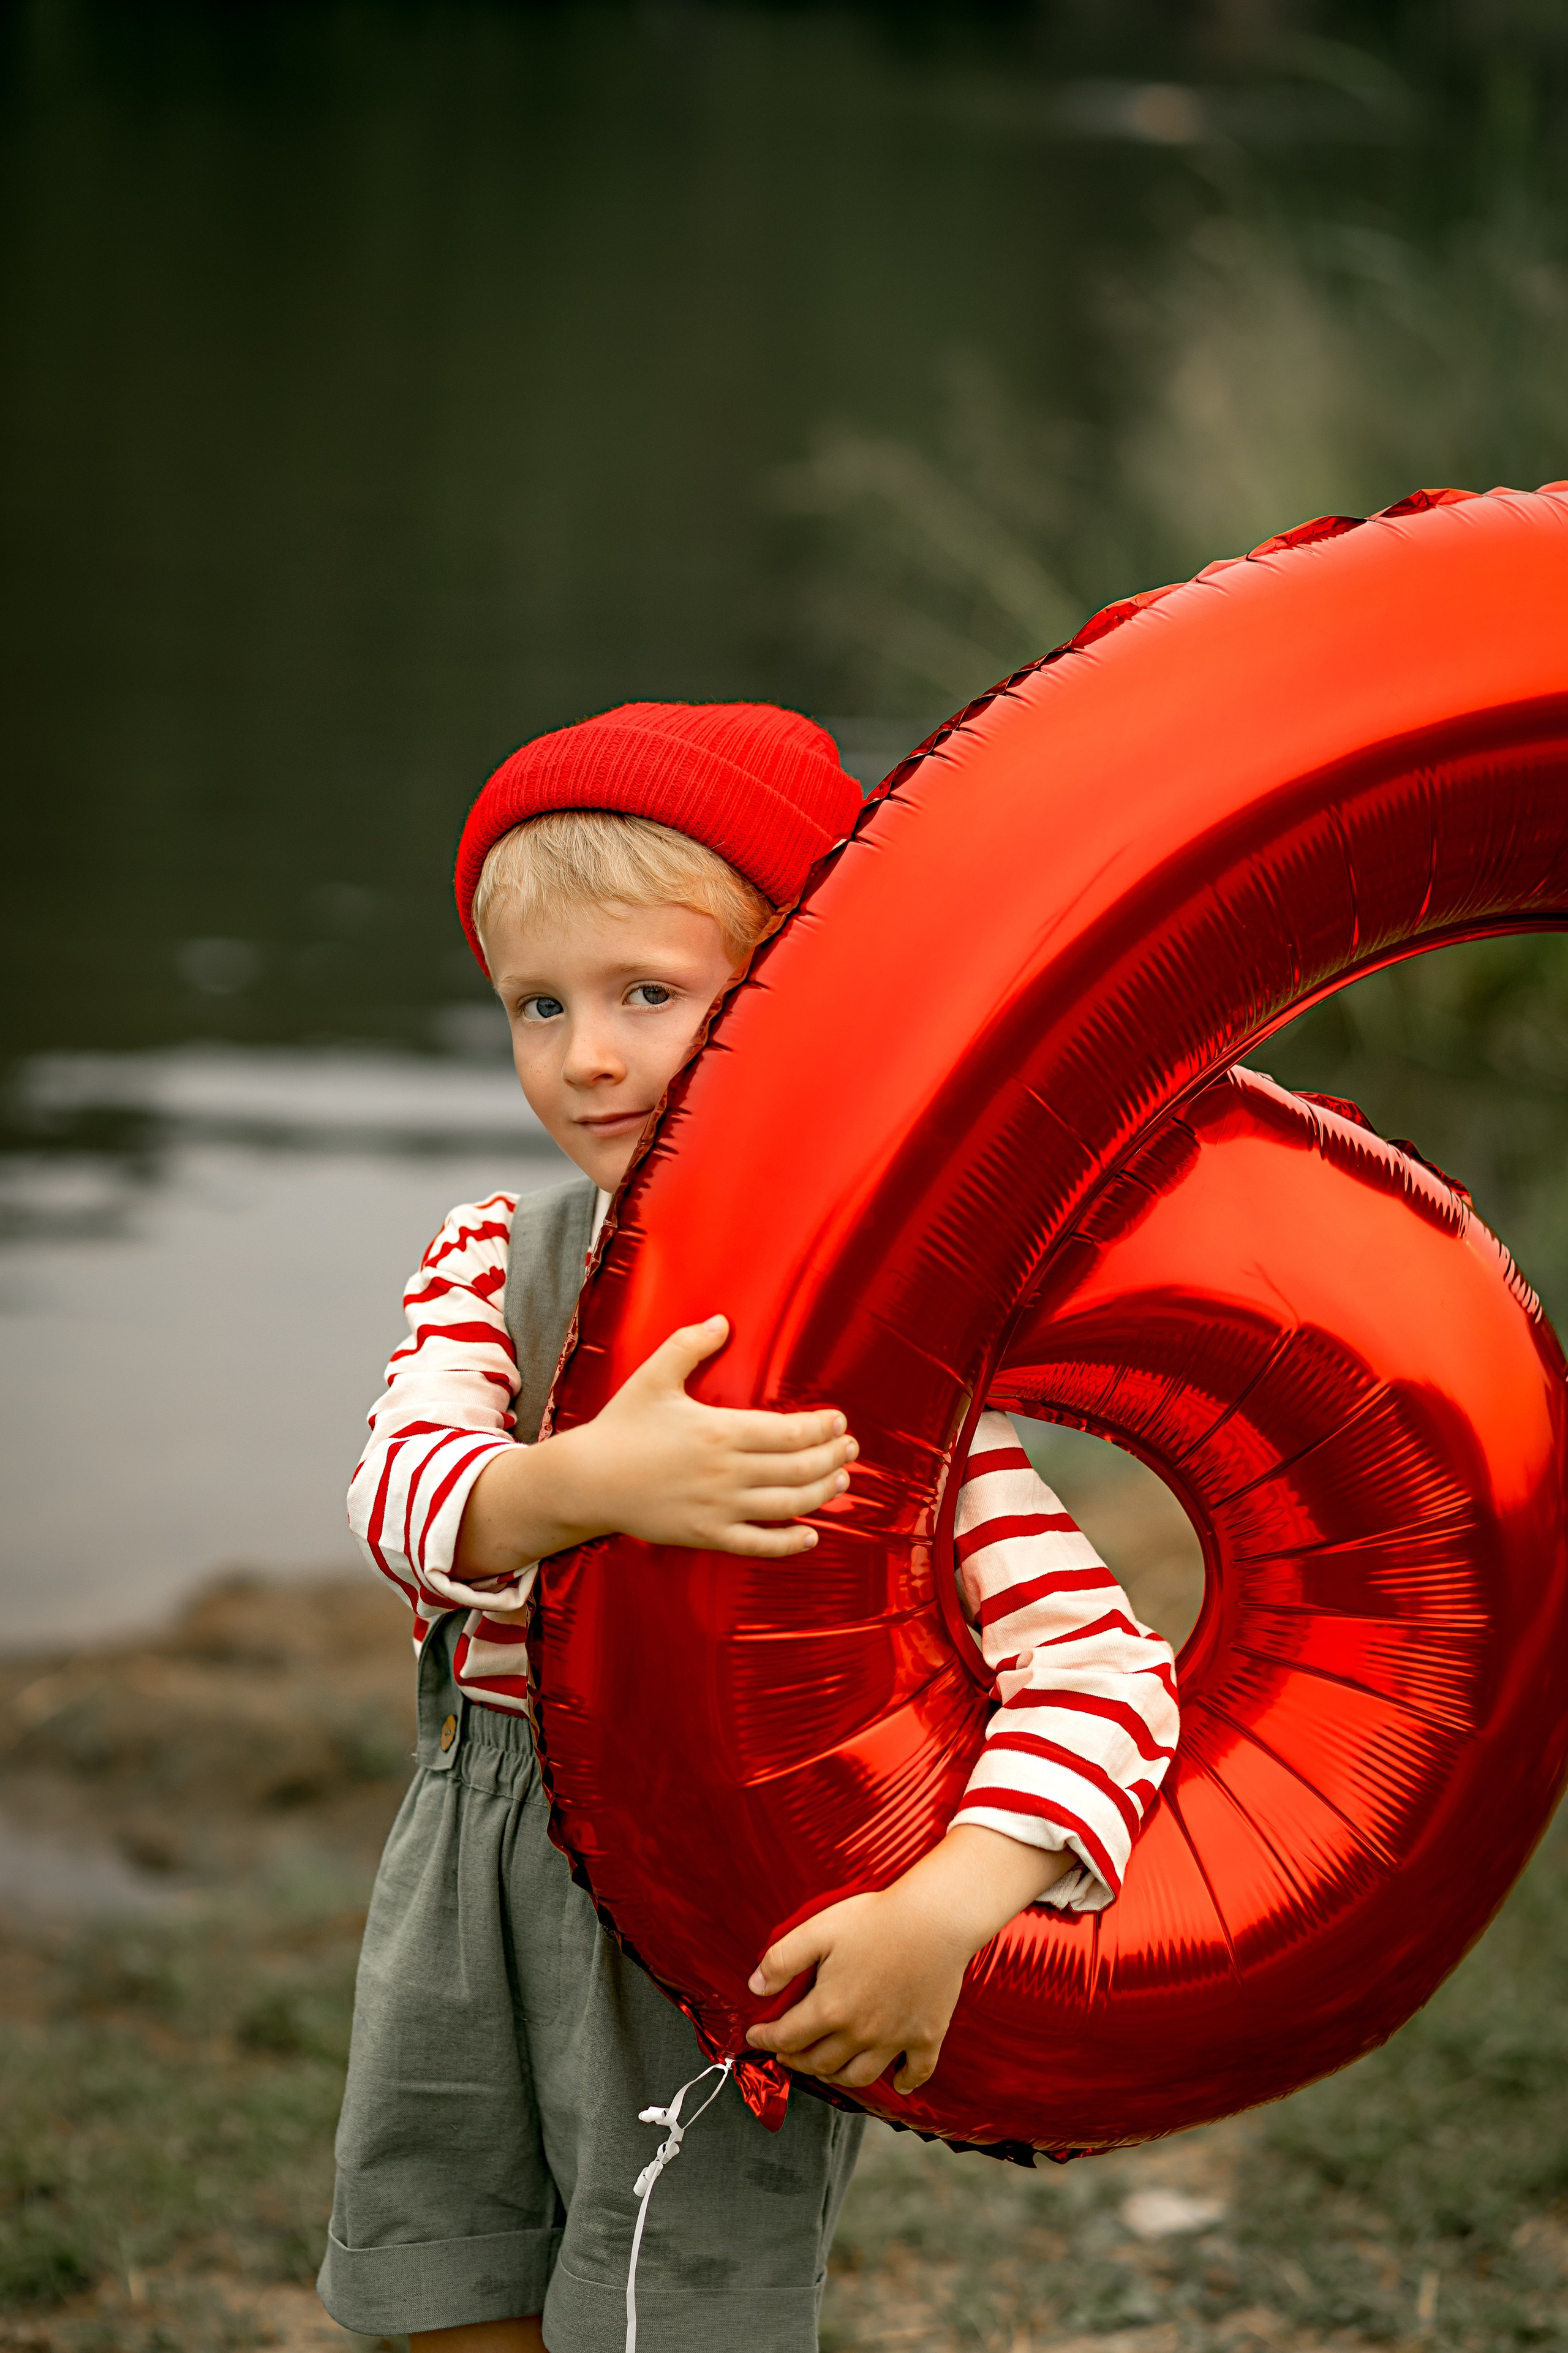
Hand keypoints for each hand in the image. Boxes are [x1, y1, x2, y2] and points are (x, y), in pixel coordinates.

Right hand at [566, 1315, 855, 1555]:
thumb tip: (723, 1321)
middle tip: (850, 1449)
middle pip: (798, 1468)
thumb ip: (690, 1345)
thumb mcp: (654, 1376)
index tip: (840, 1422)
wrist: (586, 1480)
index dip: (822, 1429)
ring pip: (787, 1505)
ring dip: (821, 1493)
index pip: (789, 1432)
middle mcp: (726, 1472)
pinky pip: (758, 1543)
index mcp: (720, 1431)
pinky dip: (789, 1542)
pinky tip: (811, 1534)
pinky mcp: (706, 1535)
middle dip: (832, 1458)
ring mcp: (718, 1507)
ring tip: (840, 1481)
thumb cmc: (621, 1426)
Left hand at [744, 1827, 1073, 2094]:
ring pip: (859, 2076)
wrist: (935, 1919)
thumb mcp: (817, 1929)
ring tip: (825, 2068)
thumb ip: (781, 1960)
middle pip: (819, 2062)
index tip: (755, 2037)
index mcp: (830, 2008)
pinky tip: (897, 2082)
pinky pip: (916, 2072)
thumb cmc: (875, 1919)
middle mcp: (860, 2033)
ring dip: (836, 2077)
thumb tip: (754, 1987)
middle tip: (785, 2054)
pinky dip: (904, 2083)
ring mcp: (895, 2039)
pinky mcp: (927, 2036)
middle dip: (795, 2061)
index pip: (787, 2037)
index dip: (765, 2039)